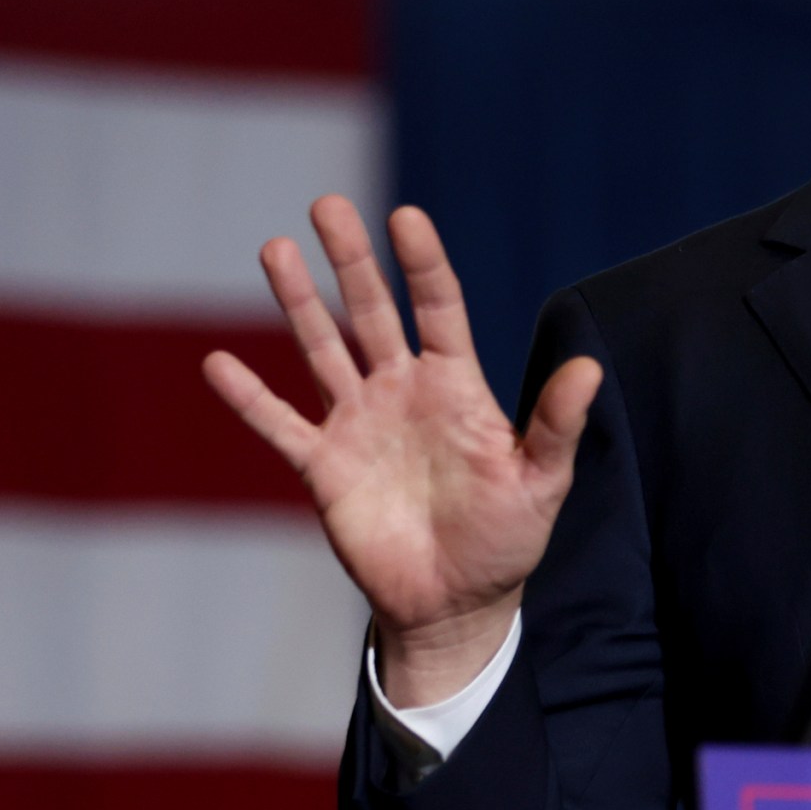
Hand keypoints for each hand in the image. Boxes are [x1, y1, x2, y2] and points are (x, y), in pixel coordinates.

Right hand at [201, 197, 602, 705]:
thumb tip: (591, 368)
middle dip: (350, 260)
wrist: (458, 605)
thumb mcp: (542, 481)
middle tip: (326, 204)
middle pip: (372, 312)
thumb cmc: (507, 540)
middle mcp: (402, 392)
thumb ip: (557, 424)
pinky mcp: (325, 468)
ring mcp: (359, 425)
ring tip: (275, 249)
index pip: (437, 308)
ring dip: (298, 303)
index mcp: (455, 387)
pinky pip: (280, 425)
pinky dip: (249, 398)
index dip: (421, 263)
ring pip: (323, 350)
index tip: (405, 217)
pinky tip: (219, 363)